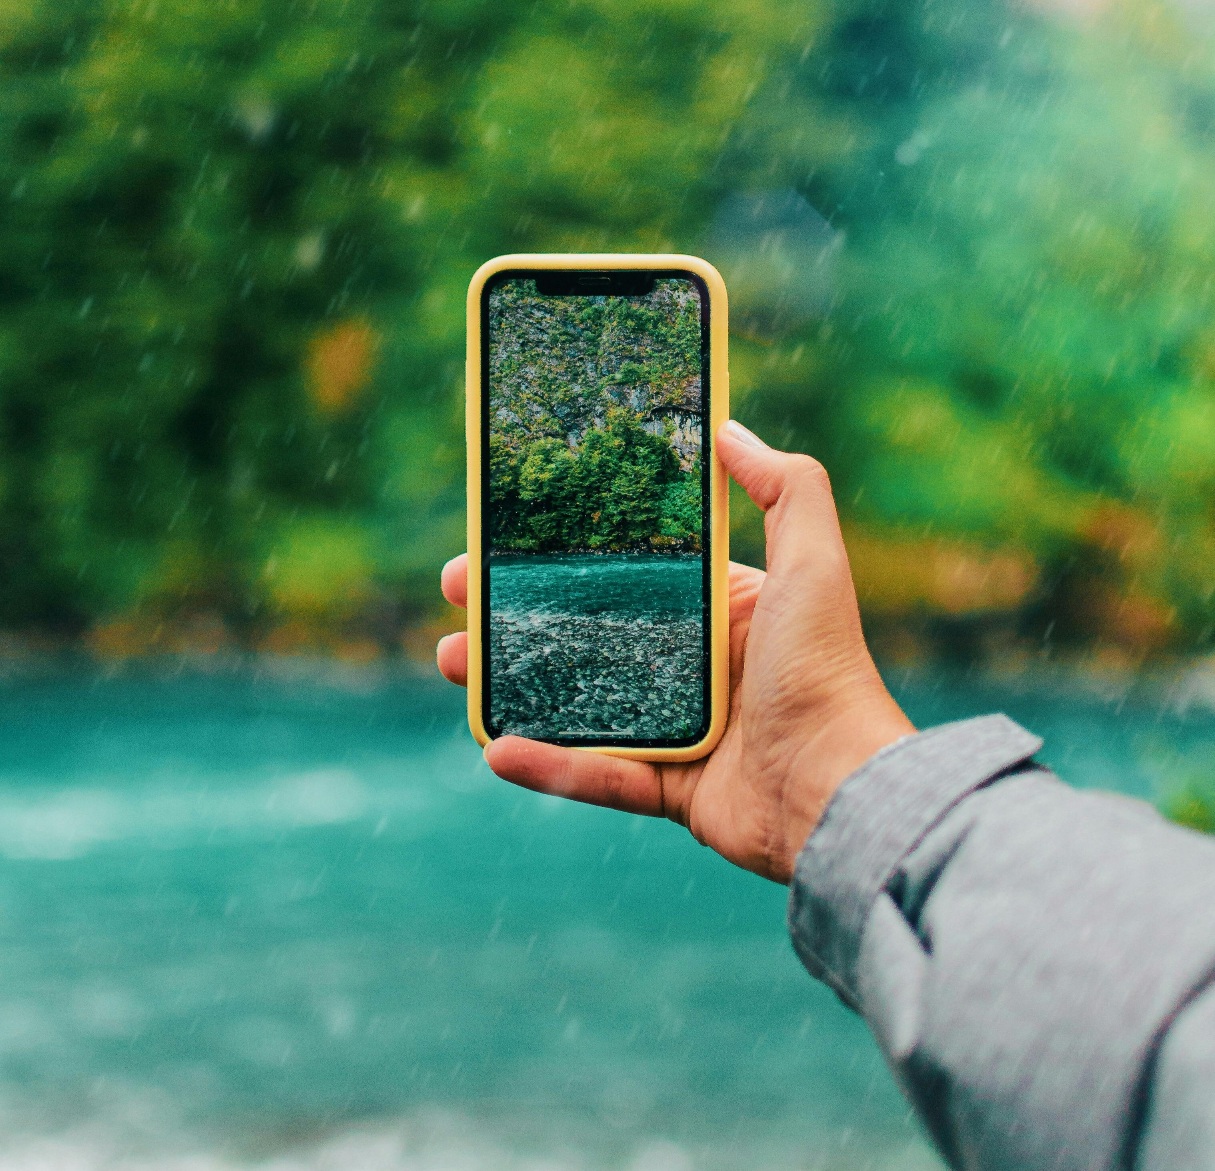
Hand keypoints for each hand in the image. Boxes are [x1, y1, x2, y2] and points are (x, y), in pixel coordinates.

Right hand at [437, 421, 913, 883]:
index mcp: (722, 613)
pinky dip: (548, 766)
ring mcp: (681, 729)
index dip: (567, 556)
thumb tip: (731, 428)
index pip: (629, 574)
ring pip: (579, 701)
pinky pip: (599, 774)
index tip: (507, 540)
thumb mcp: (814, 560)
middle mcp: (697, 666)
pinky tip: (496, 748)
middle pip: (589, 633)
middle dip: (519, 615)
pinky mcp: (671, 789)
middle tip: (460, 599)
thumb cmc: (827, 669)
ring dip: (513, 684)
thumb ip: (785, 488)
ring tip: (454, 661)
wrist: (842, 790)